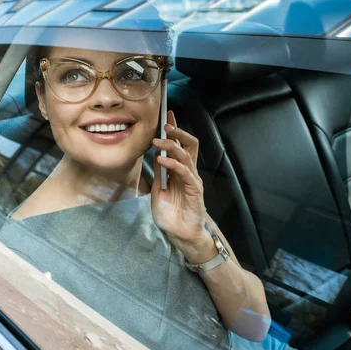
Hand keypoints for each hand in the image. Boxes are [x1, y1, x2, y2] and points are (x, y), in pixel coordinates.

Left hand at [151, 111, 215, 263]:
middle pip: (189, 145)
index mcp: (180, 171)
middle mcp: (188, 172)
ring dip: (171, 146)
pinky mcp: (195, 190)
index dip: (175, 130)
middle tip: (165, 125)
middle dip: (178, 132)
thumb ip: (159, 174)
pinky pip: (185, 172)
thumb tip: (155, 155)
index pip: (180, 145)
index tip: (168, 114)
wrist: (180, 235)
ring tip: (158, 142)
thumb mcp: (159, 191)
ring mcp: (192, 180)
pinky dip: (173, 164)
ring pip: (186, 155)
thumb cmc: (170, 215)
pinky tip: (162, 161)